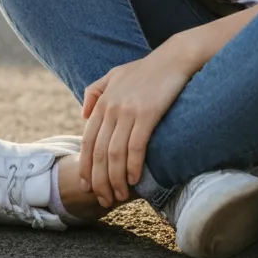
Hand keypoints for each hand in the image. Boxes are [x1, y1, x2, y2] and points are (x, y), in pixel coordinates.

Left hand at [79, 44, 194, 207]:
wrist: (173, 58)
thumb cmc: (146, 70)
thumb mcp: (114, 75)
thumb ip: (95, 92)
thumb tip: (83, 114)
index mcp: (102, 102)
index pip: (87, 141)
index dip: (86, 167)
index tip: (87, 186)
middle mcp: (111, 107)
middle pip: (98, 152)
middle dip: (99, 180)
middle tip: (103, 200)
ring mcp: (128, 111)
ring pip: (115, 154)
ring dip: (116, 180)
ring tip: (119, 196)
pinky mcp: (148, 114)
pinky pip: (136, 146)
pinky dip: (134, 166)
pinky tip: (135, 180)